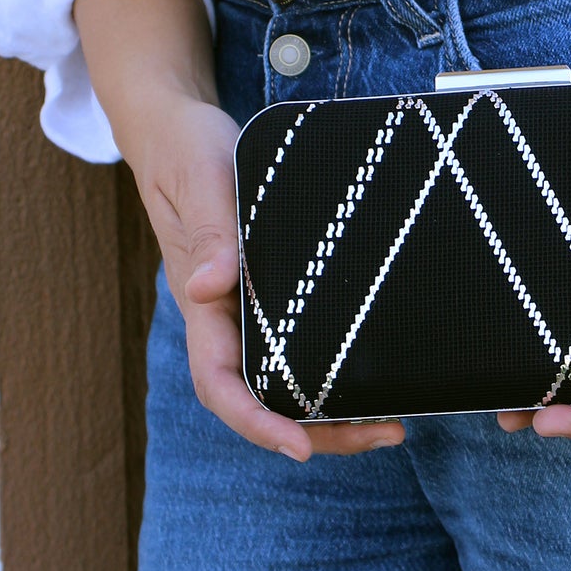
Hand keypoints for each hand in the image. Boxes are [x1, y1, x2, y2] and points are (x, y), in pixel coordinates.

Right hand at [74, 0, 403, 460]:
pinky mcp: (270, 290)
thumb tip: (212, 287)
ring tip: (393, 422)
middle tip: (388, 435)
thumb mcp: (201, 177)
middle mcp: (223, 315)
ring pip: (284, 381)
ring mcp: (245, 308)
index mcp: (200, 299)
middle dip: (318, 431)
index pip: (219, 382)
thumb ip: (211, 230)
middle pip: (261, 398)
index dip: (257, 422)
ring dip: (333, 412)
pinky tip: (376, 375)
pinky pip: (297, 348)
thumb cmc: (187, 146)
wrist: (176, 123)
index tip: (300, 447)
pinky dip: (333, 372)